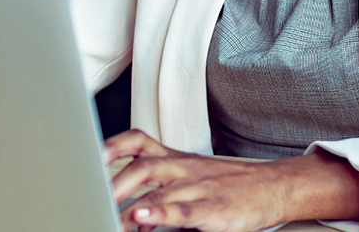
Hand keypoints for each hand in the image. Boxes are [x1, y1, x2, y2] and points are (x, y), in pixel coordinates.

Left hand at [106, 129, 358, 231]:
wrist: (272, 186)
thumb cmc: (227, 183)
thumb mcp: (191, 173)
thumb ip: (160, 184)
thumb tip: (127, 205)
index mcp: (175, 158)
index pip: (138, 141)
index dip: (112, 146)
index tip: (86, 154)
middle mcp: (182, 168)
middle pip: (141, 166)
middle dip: (111, 182)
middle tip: (88, 194)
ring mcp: (198, 187)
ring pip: (158, 187)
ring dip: (127, 200)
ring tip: (106, 210)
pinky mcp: (214, 209)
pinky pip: (183, 210)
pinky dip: (161, 213)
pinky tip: (141, 217)